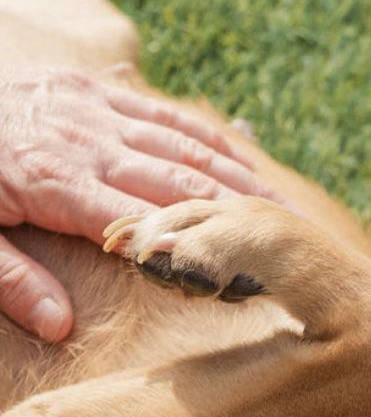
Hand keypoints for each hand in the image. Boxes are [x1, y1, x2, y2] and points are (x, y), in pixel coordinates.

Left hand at [0, 65, 282, 341]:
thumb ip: (10, 280)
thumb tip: (60, 327)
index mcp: (54, 181)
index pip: (143, 219)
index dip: (199, 245)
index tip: (246, 273)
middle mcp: (85, 139)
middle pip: (179, 179)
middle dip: (241, 210)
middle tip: (296, 240)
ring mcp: (91, 108)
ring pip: (180, 143)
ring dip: (238, 175)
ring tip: (287, 206)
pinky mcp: (89, 88)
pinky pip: (159, 111)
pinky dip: (204, 134)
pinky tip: (241, 154)